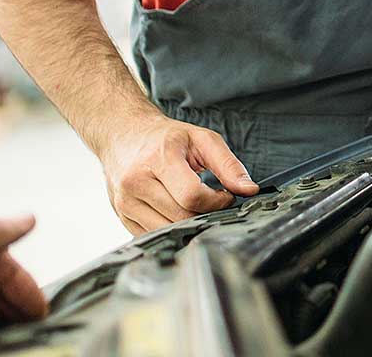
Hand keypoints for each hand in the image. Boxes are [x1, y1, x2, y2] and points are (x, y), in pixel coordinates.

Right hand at [97, 113, 258, 233]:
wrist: (123, 134)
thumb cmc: (165, 137)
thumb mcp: (201, 139)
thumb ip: (228, 164)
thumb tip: (248, 190)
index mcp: (157, 159)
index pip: (191, 196)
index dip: (216, 201)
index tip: (225, 195)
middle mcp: (136, 182)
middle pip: (181, 217)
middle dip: (205, 213)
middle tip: (213, 202)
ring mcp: (126, 202)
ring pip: (168, 230)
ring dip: (189, 224)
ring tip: (194, 205)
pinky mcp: (123, 217)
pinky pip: (153, 235)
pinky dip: (171, 228)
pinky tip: (176, 211)